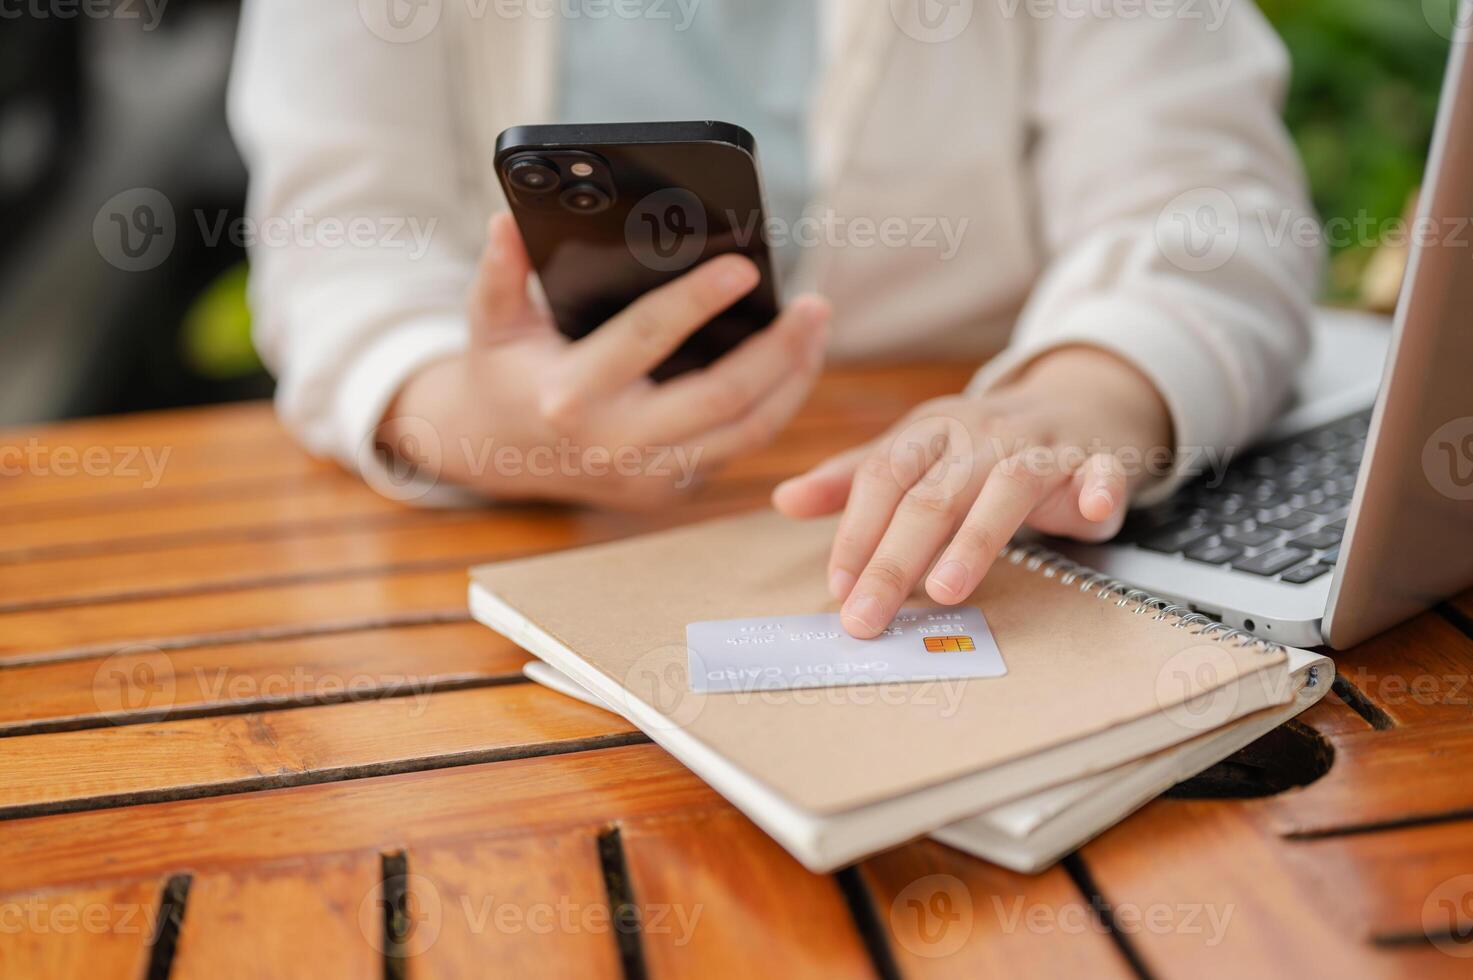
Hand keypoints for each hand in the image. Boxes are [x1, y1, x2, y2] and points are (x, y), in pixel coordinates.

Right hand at [381, 213, 830, 506]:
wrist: (494, 454)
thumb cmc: (503, 372)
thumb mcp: (491, 320)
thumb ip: (501, 272)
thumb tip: (507, 221)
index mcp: (571, 394)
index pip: (648, 339)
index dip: (699, 300)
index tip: (746, 267)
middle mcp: (614, 443)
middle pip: (722, 399)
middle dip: (779, 352)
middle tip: (815, 305)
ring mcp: (646, 475)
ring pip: (746, 432)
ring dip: (792, 381)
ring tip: (816, 331)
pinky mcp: (667, 490)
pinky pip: (735, 447)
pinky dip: (773, 406)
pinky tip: (792, 366)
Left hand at [772, 347, 1172, 636]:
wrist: (1077, 401)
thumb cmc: (983, 443)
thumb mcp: (916, 452)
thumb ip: (854, 481)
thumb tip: (785, 500)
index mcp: (933, 432)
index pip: (884, 478)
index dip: (857, 531)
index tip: (837, 585)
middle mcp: (983, 435)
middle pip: (933, 495)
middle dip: (895, 559)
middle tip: (867, 615)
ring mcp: (1043, 446)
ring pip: (1008, 486)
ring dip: (977, 538)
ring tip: (945, 590)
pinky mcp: (1097, 460)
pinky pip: (1101, 471)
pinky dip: (1098, 488)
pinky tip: (1091, 513)